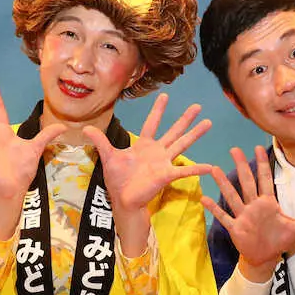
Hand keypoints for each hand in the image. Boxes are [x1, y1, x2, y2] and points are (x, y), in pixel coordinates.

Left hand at [83, 93, 211, 213]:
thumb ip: (100, 142)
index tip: (165, 95)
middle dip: (185, 119)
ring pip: (182, 144)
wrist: (123, 200)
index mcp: (144, 145)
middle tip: (198, 106)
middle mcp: (157, 151)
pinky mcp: (166, 175)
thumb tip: (84, 128)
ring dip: (195, 134)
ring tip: (209, 123)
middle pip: (174, 131)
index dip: (158, 110)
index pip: (152, 123)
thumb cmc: (118, 180)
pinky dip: (197, 169)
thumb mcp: (108, 157)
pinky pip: (184, 171)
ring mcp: (164, 162)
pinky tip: (210, 167)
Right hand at [202, 146, 294, 280]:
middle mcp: (253, 206)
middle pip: (246, 183)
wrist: (264, 257)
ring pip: (232, 196)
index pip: (265, 180)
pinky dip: (214, 208)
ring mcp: (243, 216)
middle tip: (234, 149)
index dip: (262, 164)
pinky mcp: (235, 228)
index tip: (258, 148)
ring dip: (224, 183)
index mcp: (268, 203)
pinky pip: (223, 216)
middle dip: (241, 166)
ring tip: (214, 169)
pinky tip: (204, 198)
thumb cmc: (279, 240)